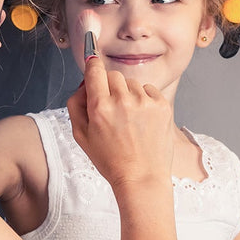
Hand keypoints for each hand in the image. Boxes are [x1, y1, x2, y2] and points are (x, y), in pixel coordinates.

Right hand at [67, 54, 173, 188]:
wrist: (142, 178)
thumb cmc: (110, 160)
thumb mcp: (81, 135)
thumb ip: (76, 104)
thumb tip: (83, 83)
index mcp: (100, 107)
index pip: (95, 70)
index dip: (93, 64)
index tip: (93, 61)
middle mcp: (123, 100)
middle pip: (113, 75)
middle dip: (110, 86)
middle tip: (112, 107)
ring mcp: (145, 102)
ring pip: (132, 83)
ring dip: (128, 94)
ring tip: (129, 119)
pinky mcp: (163, 106)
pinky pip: (149, 90)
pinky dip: (145, 99)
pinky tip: (142, 120)